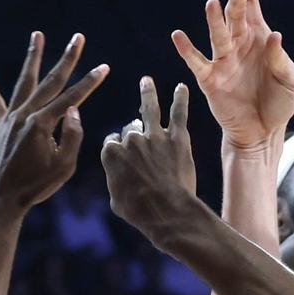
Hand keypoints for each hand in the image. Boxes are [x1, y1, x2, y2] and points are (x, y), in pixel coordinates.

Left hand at [0, 32, 107, 220]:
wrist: (0, 199)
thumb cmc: (35, 186)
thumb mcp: (64, 166)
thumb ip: (73, 136)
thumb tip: (74, 111)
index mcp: (43, 124)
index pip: (72, 97)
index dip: (90, 82)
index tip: (104, 67)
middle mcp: (25, 115)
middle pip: (51, 81)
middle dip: (67, 58)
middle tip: (77, 38)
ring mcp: (9, 118)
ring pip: (24, 82)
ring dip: (32, 57)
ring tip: (38, 35)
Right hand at [101, 78, 200, 243]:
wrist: (167, 212)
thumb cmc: (140, 212)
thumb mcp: (117, 199)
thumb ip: (116, 179)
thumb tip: (119, 176)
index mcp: (112, 153)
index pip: (112, 141)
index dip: (118, 147)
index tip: (123, 151)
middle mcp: (131, 140)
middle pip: (131, 128)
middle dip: (135, 132)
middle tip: (140, 135)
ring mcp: (154, 136)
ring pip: (150, 108)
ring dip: (147, 92)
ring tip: (146, 81)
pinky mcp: (177, 138)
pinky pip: (178, 113)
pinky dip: (180, 99)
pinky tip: (181, 88)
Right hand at [171, 0, 293, 150]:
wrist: (263, 132)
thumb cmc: (280, 103)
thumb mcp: (291, 82)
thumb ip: (281, 60)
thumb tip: (274, 36)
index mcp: (260, 38)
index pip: (253, 4)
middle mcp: (239, 44)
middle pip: (235, 17)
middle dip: (237, 4)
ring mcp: (223, 60)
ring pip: (217, 34)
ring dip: (215, 20)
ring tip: (213, 4)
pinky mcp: (210, 79)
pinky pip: (196, 61)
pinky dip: (187, 49)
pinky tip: (178, 35)